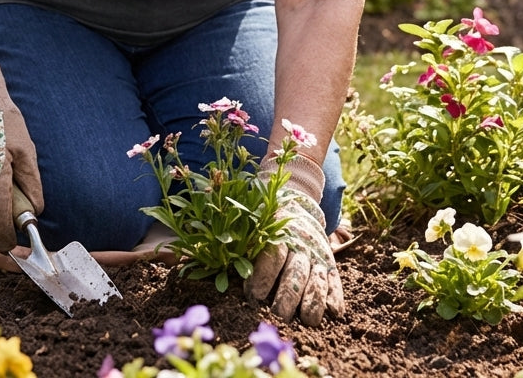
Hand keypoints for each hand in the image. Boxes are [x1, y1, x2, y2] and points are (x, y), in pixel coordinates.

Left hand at [245, 153, 344, 325]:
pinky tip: (334, 313)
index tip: (253, 297)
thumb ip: (229, 239)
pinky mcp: (329, 262)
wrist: (297, 202)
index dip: (263, 276)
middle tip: (278, 315)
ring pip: (317, 278)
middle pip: (295, 270)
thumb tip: (186, 256)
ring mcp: (317, 253)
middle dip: (288, 295)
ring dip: (313, 300)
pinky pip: (335, 280)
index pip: (271, 254)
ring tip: (307, 321)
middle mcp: (299, 241)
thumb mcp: (247, 222)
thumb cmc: (263, 221)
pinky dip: (336, 296)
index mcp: (276, 230)